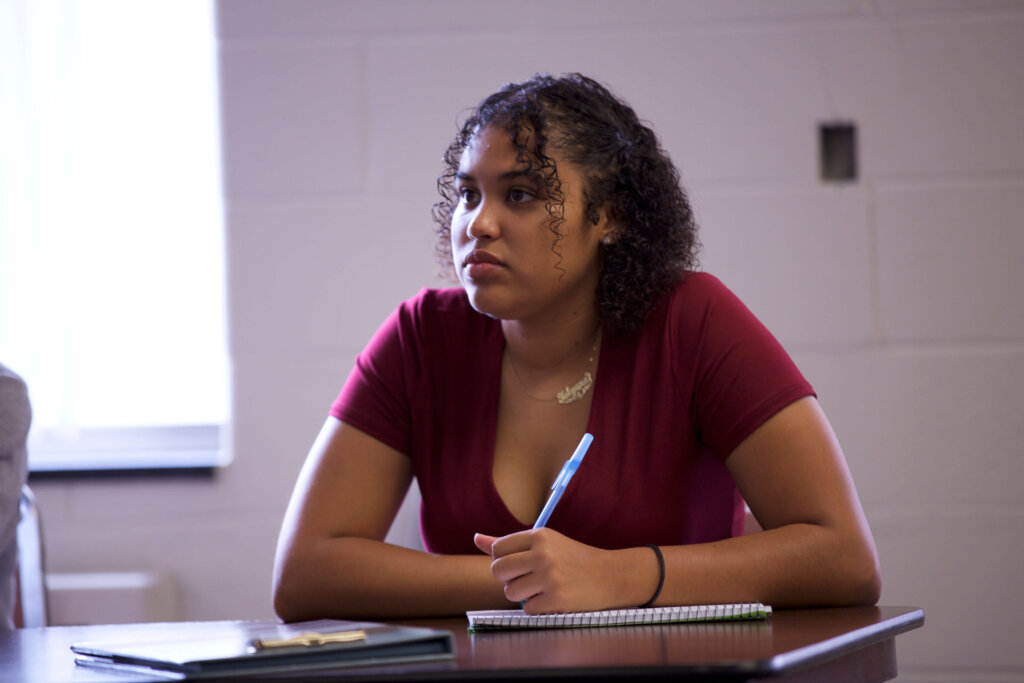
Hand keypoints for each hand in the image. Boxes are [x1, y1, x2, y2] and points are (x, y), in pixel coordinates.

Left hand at [474, 529, 620, 613]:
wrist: (612, 575)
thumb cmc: (574, 559)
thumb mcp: (545, 543)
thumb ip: (509, 543)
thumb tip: (476, 538)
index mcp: (539, 535)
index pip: (497, 549)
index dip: (504, 561)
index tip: (520, 565)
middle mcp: (543, 553)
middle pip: (497, 570)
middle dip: (507, 579)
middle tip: (526, 580)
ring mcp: (550, 576)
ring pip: (510, 592)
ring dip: (522, 596)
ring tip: (542, 589)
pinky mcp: (557, 598)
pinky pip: (528, 609)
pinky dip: (538, 608)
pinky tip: (554, 599)